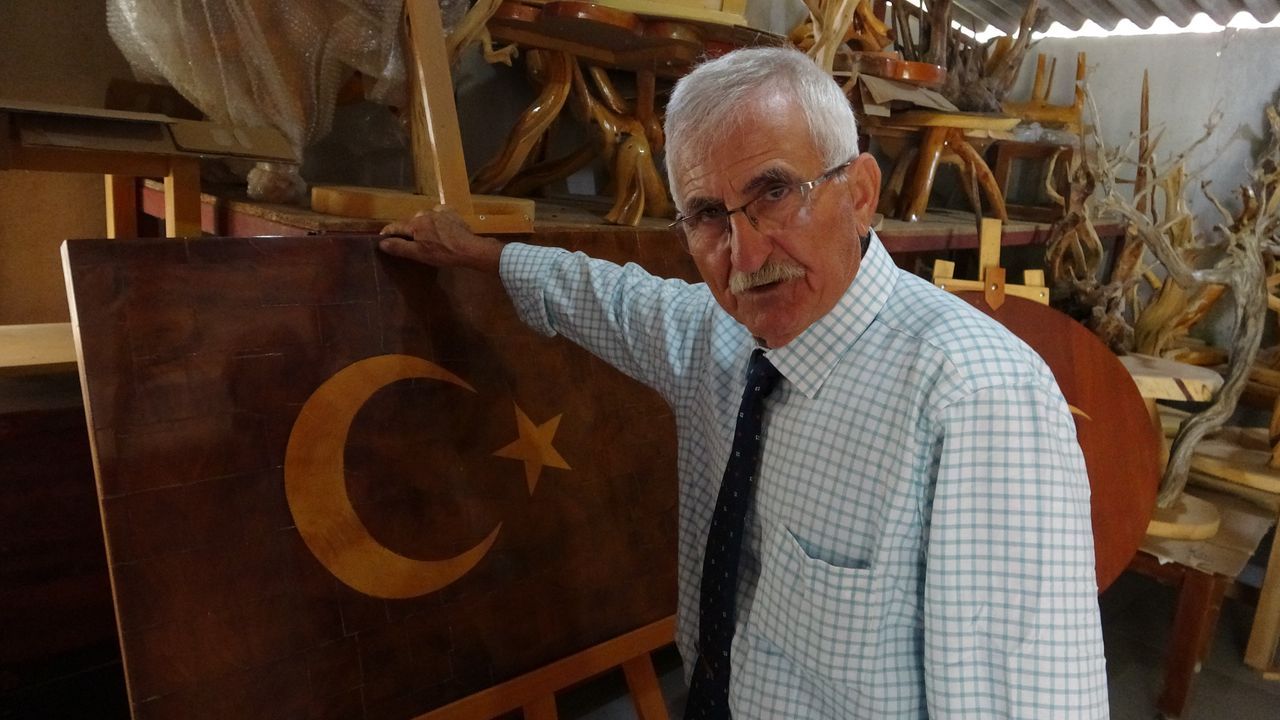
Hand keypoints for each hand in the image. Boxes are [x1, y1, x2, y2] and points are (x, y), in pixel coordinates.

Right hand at [378, 206, 503, 271]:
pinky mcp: (452, 213)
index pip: (396, 226)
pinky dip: (436, 218)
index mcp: (415, 223)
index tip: (382, 237)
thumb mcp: (419, 254)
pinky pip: (439, 213)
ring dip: (422, 224)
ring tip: (426, 236)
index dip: (388, 232)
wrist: (470, 249)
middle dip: (407, 230)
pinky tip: (440, 226)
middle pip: (410, 221)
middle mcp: (425, 213)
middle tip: (409, 242)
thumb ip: (399, 247)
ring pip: (424, 216)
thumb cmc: (443, 253)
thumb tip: (381, 243)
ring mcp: (439, 212)